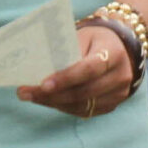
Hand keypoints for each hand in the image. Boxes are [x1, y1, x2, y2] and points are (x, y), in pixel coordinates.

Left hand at [17, 25, 134, 117]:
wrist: (120, 47)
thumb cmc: (94, 39)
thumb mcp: (82, 36)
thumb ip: (65, 52)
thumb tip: (37, 70)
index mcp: (113, 53)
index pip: (88, 70)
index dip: (65, 79)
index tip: (43, 85)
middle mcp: (120, 75)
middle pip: (84, 92)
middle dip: (52, 95)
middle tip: (26, 93)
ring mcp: (119, 93)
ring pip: (83, 105)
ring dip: (54, 103)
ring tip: (32, 97)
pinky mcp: (112, 105)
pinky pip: (85, 111)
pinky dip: (64, 107)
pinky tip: (48, 101)